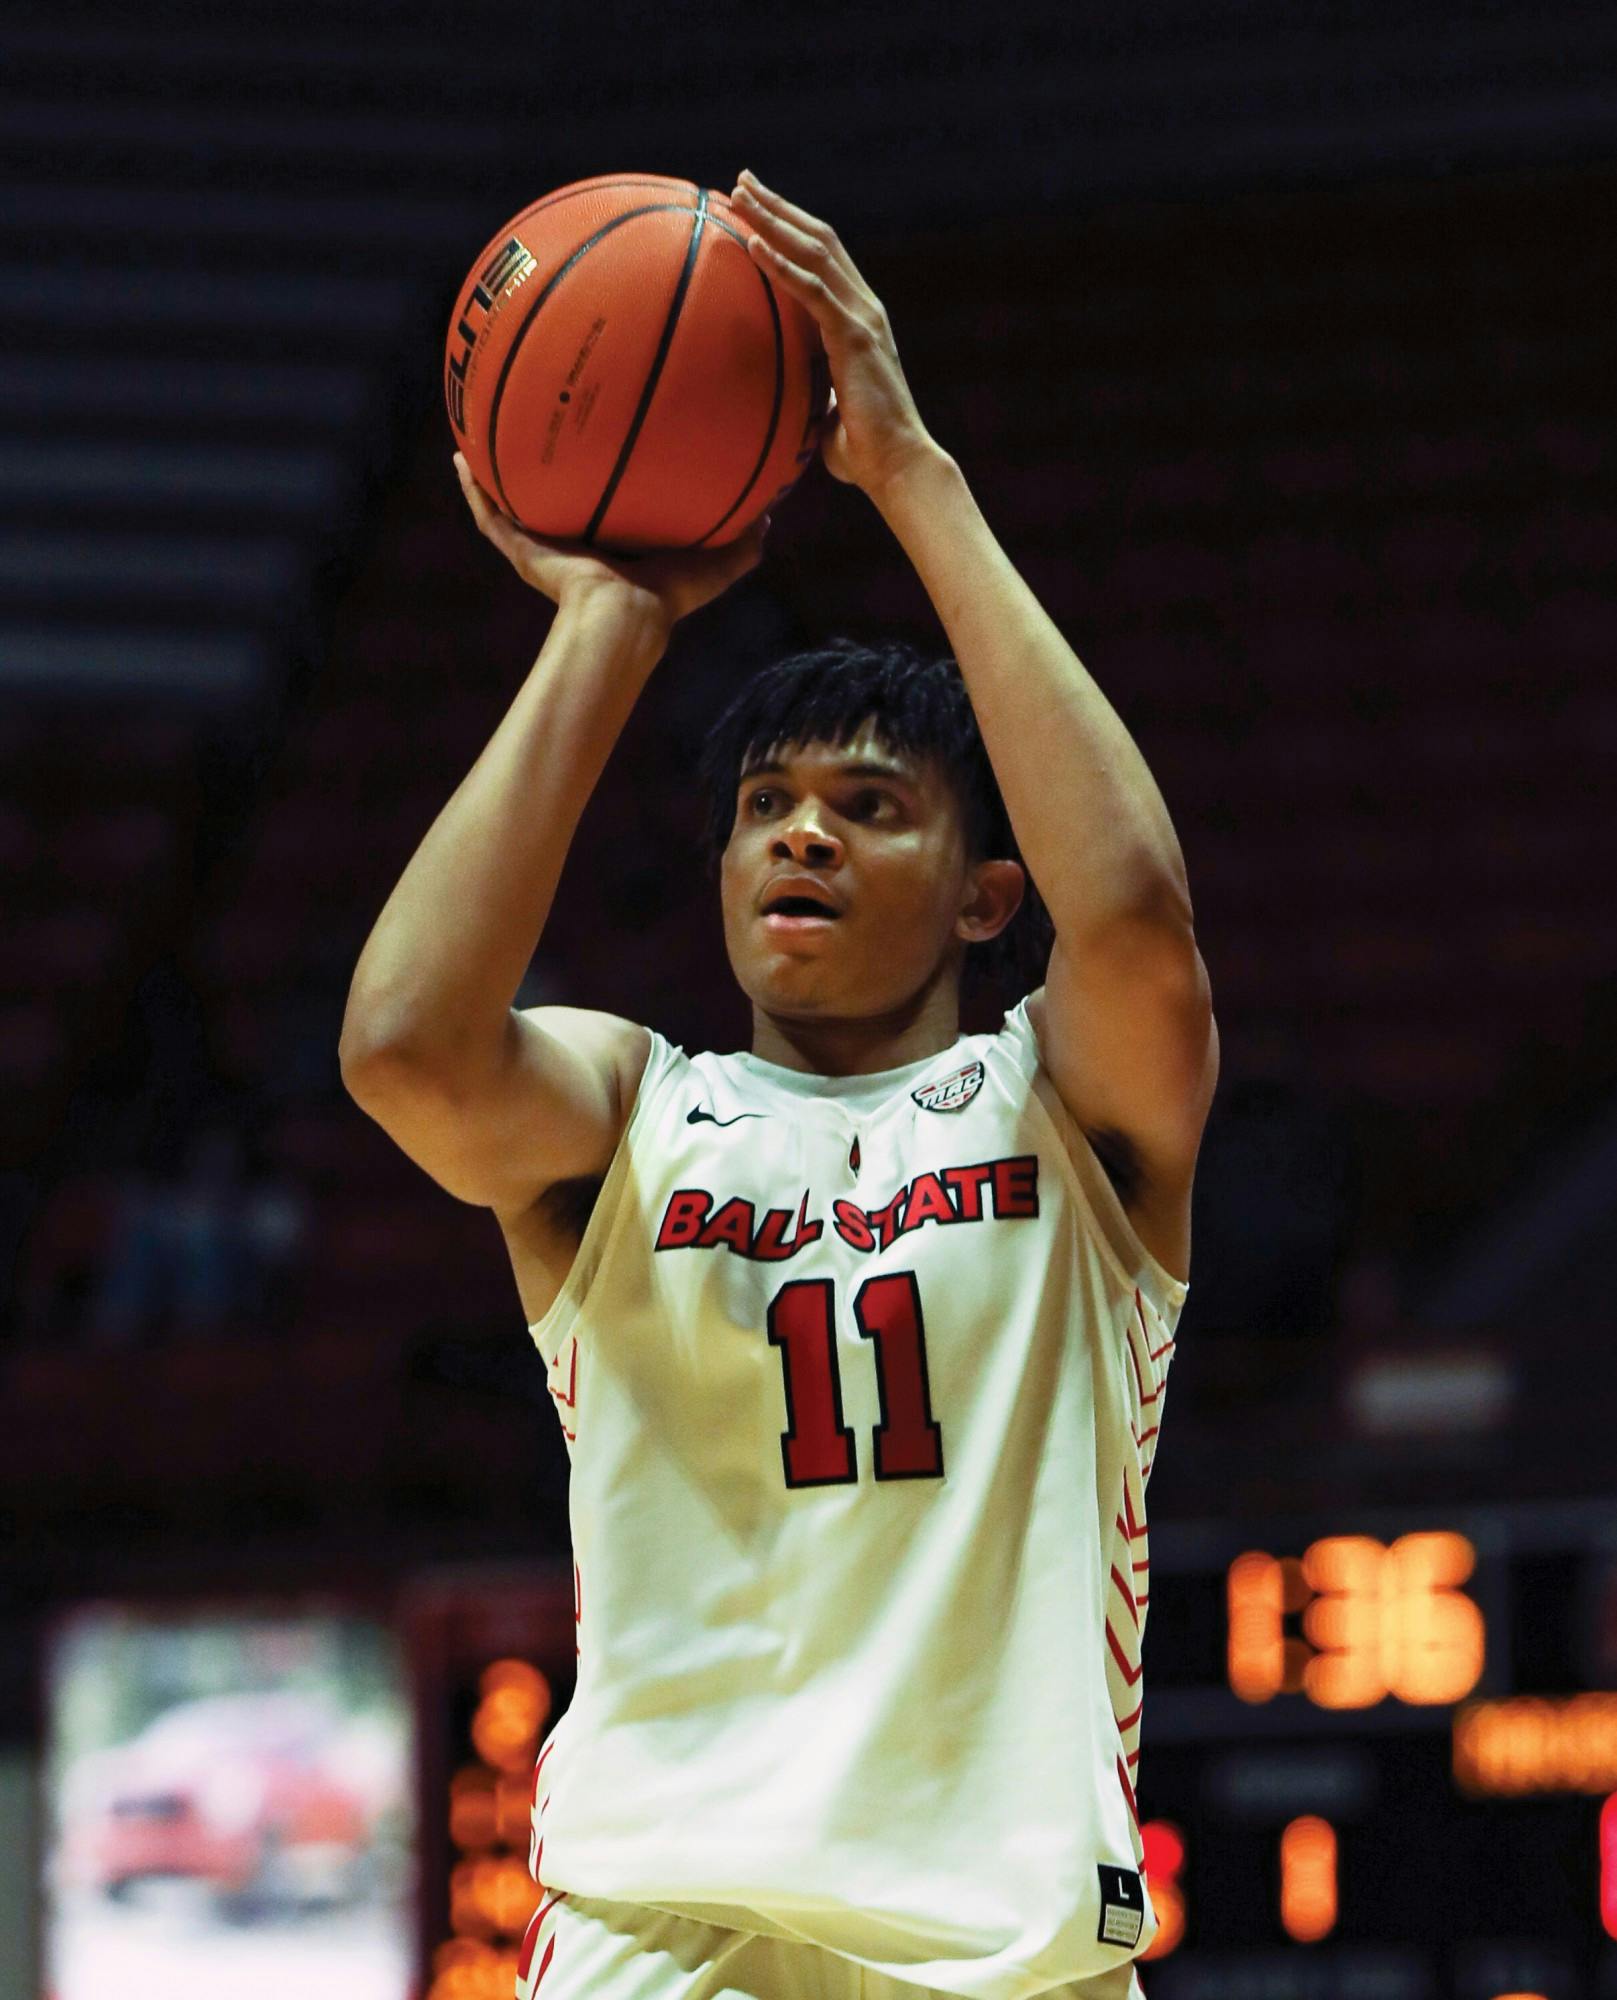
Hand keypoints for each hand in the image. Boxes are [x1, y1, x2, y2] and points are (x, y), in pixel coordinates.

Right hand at [454, 453, 769, 631]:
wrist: (623, 618)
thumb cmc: (667, 598)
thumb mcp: (715, 564)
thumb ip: (744, 543)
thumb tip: (773, 515)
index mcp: (613, 547)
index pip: (603, 507)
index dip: (599, 479)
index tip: (597, 443)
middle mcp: (574, 545)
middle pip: (553, 500)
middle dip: (544, 469)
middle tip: (534, 423)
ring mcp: (542, 548)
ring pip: (511, 504)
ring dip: (496, 473)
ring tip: (478, 433)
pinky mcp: (521, 551)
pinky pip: (490, 515)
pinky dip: (474, 489)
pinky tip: (460, 458)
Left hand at [728, 170, 939, 499]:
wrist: (899, 464)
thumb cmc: (865, 453)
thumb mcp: (830, 412)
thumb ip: (813, 398)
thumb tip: (786, 412)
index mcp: (861, 318)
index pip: (825, 258)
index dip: (792, 227)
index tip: (757, 207)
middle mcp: (865, 306)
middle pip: (818, 238)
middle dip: (778, 206)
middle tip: (740, 182)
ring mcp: (862, 317)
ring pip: (814, 251)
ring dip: (774, 219)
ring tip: (738, 195)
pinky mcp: (853, 335)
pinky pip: (811, 290)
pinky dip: (781, 264)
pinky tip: (752, 243)